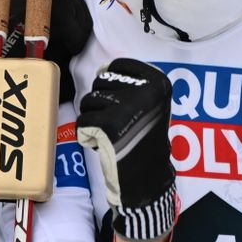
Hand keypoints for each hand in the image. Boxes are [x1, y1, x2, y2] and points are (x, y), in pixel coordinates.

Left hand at [76, 58, 176, 241]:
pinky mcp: (109, 125)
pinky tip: (104, 143)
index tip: (122, 103)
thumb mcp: (149, 104)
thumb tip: (101, 69)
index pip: (119, 65)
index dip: (112, 84)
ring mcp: (128, 107)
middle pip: (100, 82)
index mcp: (158, 82)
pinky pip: (83, 120)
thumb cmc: (143, 138)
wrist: (147, 176)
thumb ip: (129, 84)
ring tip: (112, 133)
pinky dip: (87, 134)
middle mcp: (146, 91)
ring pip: (88, 101)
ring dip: (93, 119)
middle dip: (100, 103)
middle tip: (118, 123)